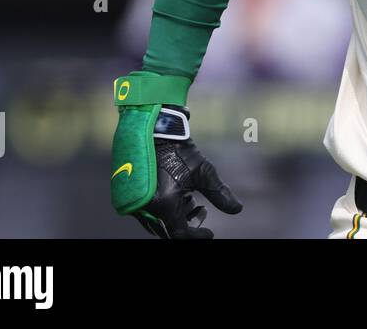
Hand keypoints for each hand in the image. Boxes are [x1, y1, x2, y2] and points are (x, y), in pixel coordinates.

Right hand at [112, 98, 242, 238]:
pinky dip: (163, 210)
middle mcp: (146, 207)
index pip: (180, 234)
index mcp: (165, 204)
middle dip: (187, 225)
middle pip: (168, 230)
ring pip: (157, 222)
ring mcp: (135, 202)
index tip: (211, 233)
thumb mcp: (205, 172)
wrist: (156, 131)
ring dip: (176, 218)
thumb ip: (220, 194)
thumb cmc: (181, 151)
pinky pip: (147, 212)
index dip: (197, 236)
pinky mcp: (129, 195)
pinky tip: (178, 197)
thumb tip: (238, 209)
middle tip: (201, 212)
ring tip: (192, 202)